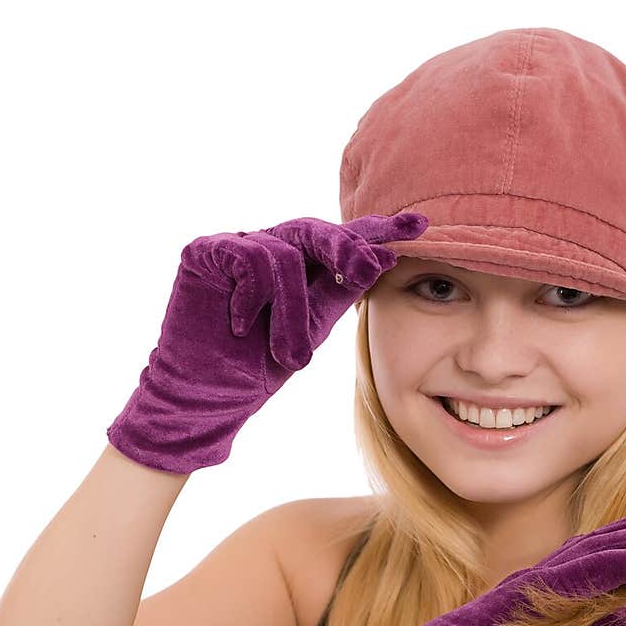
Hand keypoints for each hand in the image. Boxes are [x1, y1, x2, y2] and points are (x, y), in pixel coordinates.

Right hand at [106, 210, 427, 473]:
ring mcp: (235, 246)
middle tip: (368, 266)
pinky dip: (254, 296)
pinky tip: (242, 325)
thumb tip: (378, 258)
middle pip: (315, 229)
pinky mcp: (204, 251)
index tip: (421, 227)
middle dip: (346, 247)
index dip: (377, 231)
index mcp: (298, 266)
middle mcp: (267, 248)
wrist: (208, 398)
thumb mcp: (312, 331)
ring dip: (292, 310)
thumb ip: (340, 293)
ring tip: (288, 356)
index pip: (340, 239)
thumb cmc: (256, 368)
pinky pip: (248, 256)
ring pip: (285, 254)